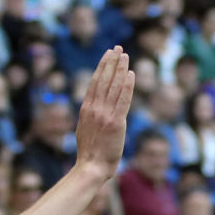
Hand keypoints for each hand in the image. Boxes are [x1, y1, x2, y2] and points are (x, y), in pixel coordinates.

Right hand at [74, 46, 134, 180]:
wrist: (91, 167)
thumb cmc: (89, 153)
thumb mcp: (84, 129)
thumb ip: (90, 116)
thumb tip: (93, 109)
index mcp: (86, 109)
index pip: (95, 82)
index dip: (102, 66)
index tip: (107, 54)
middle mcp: (94, 109)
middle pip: (104, 80)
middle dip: (111, 62)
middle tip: (117, 48)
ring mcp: (105, 115)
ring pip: (113, 86)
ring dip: (120, 69)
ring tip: (124, 55)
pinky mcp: (116, 122)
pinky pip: (123, 100)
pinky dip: (127, 86)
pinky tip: (130, 74)